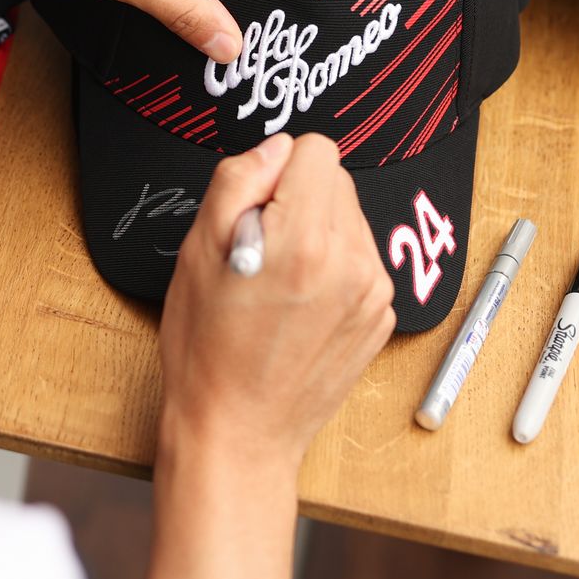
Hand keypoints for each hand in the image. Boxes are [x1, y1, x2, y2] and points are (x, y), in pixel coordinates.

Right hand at [147, 132, 392, 578]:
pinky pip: (359, 259)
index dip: (273, 171)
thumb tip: (275, 148)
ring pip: (349, 219)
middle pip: (335, 181)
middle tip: (257, 249)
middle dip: (295, 199)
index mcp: (306, 239)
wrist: (238, 430)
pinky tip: (297, 304)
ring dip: (315, 233)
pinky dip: (331, 267)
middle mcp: (354, 262)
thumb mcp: (196, 251)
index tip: (250, 211)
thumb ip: (237, 180)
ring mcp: (374, 293)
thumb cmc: (207, 347)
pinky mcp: (381, 317)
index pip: (315, 149)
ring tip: (276, 281)